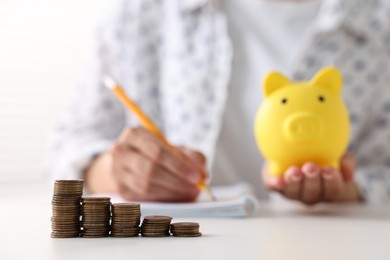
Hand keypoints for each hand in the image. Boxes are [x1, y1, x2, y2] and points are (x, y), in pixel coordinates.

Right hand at [85, 127, 205, 201]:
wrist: (133, 162)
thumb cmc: (160, 153)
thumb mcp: (177, 149)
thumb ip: (192, 157)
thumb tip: (202, 174)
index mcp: (135, 134)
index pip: (158, 151)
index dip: (179, 165)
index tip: (198, 176)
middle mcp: (121, 151)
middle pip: (150, 169)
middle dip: (177, 181)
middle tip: (196, 188)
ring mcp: (117, 171)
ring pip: (145, 185)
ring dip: (172, 192)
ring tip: (190, 192)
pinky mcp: (121, 189)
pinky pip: (143, 197)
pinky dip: (163, 198)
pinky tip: (177, 196)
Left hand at [262, 153, 361, 204]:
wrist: (299, 157)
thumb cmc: (324, 160)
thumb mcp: (339, 157)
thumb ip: (346, 160)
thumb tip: (346, 166)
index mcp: (328, 189)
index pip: (333, 190)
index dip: (331, 181)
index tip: (330, 169)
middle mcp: (310, 194)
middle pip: (312, 193)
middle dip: (312, 181)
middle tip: (311, 168)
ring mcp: (292, 192)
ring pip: (294, 192)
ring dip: (294, 182)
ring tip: (295, 171)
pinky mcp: (275, 185)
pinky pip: (274, 187)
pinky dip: (275, 184)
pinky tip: (278, 181)